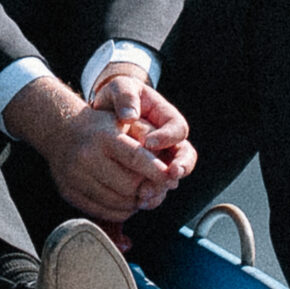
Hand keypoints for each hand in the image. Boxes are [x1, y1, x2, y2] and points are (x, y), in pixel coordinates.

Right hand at [4, 72, 190, 238]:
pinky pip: (102, 212)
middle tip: (159, 188)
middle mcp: (86, 156)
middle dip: (148, 189)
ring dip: (135, 202)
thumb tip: (170, 175)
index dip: (157, 172)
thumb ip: (148, 142)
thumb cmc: (101, 126)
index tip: (172, 179)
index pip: (136, 158)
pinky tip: (125, 200)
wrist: (60, 130)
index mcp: (103, 136)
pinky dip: (120, 210)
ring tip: (142, 193)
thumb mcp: (124, 122)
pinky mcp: (69, 193)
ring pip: (117, 203)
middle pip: (129, 185)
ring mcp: (75, 177)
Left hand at [91, 70, 194, 205]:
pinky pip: (157, 186)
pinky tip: (139, 201)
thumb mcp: (120, 88)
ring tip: (150, 193)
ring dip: (164, 186)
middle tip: (171, 174)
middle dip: (181, 166)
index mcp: (167, 118)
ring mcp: (161, 158)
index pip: (178, 129)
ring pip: (173, 175)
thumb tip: (130, 116)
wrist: (103, 115)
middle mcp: (170, 141)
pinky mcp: (149, 173)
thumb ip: (126, 96)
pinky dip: (151, 194)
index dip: (166, 137)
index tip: (148, 142)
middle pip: (186, 155)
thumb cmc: (116, 97)